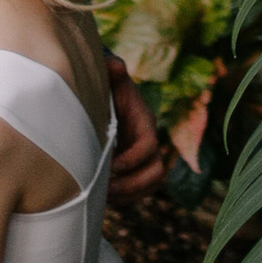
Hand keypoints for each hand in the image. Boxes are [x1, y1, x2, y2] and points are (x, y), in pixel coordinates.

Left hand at [107, 58, 165, 206]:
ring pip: (151, 184)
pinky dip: (126, 197)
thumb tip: (114, 65)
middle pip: (156, 172)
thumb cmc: (111, 90)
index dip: (132, 160)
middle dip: (132, 184)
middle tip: (106, 189)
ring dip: (129, 194)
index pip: (148, 146)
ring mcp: (147, 157)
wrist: (112, 99)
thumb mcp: (113, 81)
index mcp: (145, 123)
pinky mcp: (139, 168)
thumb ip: (113, 72)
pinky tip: (104, 197)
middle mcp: (150, 142)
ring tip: (104, 196)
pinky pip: (142, 190)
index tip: (111, 167)